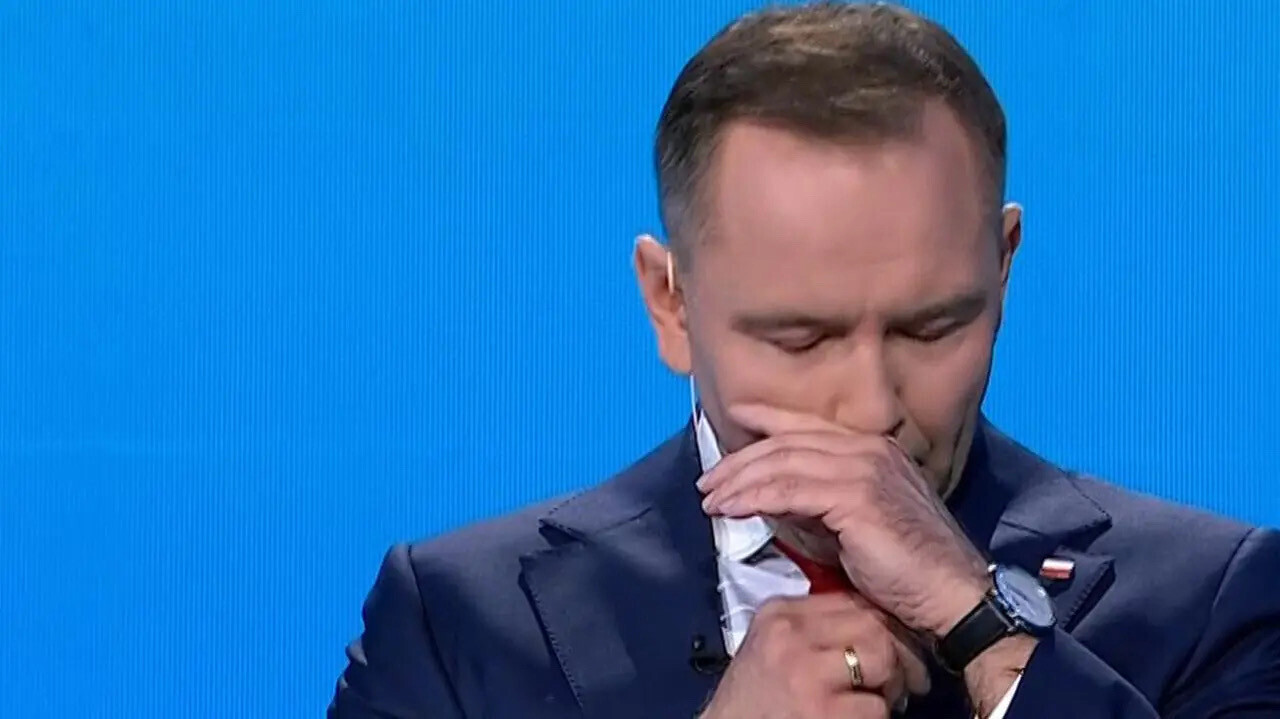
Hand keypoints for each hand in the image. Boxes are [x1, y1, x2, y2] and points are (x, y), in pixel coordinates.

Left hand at [698, 403, 990, 637]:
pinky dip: (753, 498)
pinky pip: (789, 490)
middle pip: (788, 442)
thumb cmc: (904, 571)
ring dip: (739, 480)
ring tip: (710, 498)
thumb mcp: (850, 527)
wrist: (950, 594)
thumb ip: (814, 505)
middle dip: (741, 459)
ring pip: (783, 463)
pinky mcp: (856, 495)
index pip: (808, 426)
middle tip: (709, 480)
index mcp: (873, 450)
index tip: (734, 416)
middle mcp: (869, 449)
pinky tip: (730, 509)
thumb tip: (769, 498)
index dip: (768, 418)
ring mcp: (864, 468)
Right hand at [701, 592, 930, 718]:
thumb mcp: (770, 647)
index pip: (850, 600)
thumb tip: (871, 621)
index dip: (878, 625)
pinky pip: (877, 708)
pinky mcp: (822, 711)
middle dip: (894, 655)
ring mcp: (806, 673)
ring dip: (887, 689)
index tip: (885, 648)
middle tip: (896, 681)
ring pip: (881, 661)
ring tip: (871, 704)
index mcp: (779, 615)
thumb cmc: (753, 700)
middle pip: (872, 624)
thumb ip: (811, 629)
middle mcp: (790, 636)